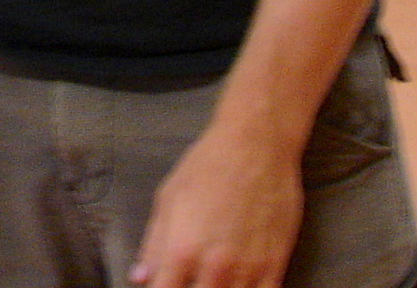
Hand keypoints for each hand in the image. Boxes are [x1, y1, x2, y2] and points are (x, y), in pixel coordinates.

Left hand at [130, 119, 303, 287]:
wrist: (257, 143)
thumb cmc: (209, 164)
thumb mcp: (169, 197)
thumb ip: (153, 244)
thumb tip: (141, 279)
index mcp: (182, 250)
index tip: (163, 286)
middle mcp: (214, 268)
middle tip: (190, 279)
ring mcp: (247, 270)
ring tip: (212, 281)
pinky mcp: (275, 267)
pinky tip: (238, 285)